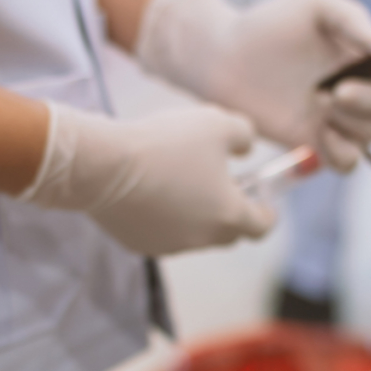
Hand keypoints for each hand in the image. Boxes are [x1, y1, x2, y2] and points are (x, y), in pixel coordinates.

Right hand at [19, 102, 274, 254]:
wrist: (104, 165)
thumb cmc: (166, 143)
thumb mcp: (217, 124)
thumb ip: (244, 136)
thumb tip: (246, 148)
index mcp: (230, 216)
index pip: (262, 226)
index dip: (266, 211)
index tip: (262, 197)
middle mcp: (204, 240)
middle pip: (229, 233)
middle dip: (231, 210)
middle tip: (221, 182)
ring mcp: (170, 246)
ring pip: (194, 232)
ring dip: (195, 212)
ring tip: (178, 178)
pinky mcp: (139, 245)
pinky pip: (162, 232)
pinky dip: (164, 216)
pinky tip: (148, 189)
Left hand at [137, 0, 370, 170]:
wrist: (225, 59)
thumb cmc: (267, 23)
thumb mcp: (312, 4)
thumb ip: (352, 18)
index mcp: (360, 55)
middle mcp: (354, 87)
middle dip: (367, 100)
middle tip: (333, 91)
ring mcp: (335, 117)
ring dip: (354, 124)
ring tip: (319, 105)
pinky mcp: (315, 141)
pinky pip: (347, 161)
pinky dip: (344, 154)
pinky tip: (322, 135)